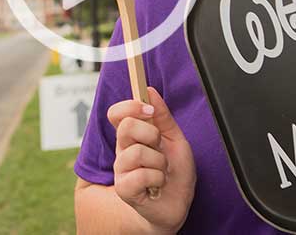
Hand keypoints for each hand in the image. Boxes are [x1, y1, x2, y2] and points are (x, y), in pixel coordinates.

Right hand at [107, 87, 195, 233]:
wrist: (178, 204)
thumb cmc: (175, 172)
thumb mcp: (175, 139)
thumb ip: (163, 116)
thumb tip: (149, 90)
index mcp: (133, 137)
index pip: (116, 113)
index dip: (129, 106)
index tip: (149, 110)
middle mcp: (123, 151)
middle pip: (126, 127)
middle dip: (151, 134)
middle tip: (160, 148)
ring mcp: (121, 170)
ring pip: (137, 152)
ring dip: (159, 162)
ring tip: (162, 172)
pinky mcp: (124, 189)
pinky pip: (141, 175)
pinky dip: (158, 179)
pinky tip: (157, 185)